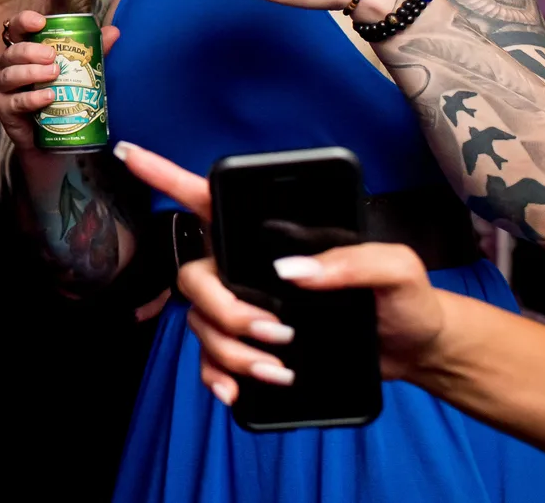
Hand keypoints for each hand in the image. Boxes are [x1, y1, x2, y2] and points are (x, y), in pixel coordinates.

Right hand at [0, 10, 120, 154]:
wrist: (48, 139)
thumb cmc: (58, 98)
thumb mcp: (76, 72)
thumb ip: (91, 52)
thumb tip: (113, 32)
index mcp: (22, 51)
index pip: (16, 29)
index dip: (24, 21)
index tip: (41, 22)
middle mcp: (7, 66)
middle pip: (12, 52)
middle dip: (31, 51)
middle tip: (52, 55)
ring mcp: (3, 88)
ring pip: (10, 75)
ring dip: (32, 72)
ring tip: (54, 73)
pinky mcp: (5, 110)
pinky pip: (16, 102)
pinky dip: (32, 98)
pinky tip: (48, 97)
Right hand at [116, 141, 449, 402]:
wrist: (415, 350)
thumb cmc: (405, 297)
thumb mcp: (395, 267)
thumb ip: (351, 261)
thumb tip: (291, 273)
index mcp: (267, 235)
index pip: (206, 197)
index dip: (164, 174)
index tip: (128, 153)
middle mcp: (243, 267)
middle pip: (195, 278)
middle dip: (225, 310)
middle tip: (275, 333)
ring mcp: (243, 308)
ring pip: (202, 324)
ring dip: (232, 352)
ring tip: (280, 371)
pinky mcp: (249, 348)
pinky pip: (210, 361)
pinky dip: (218, 377)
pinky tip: (236, 391)